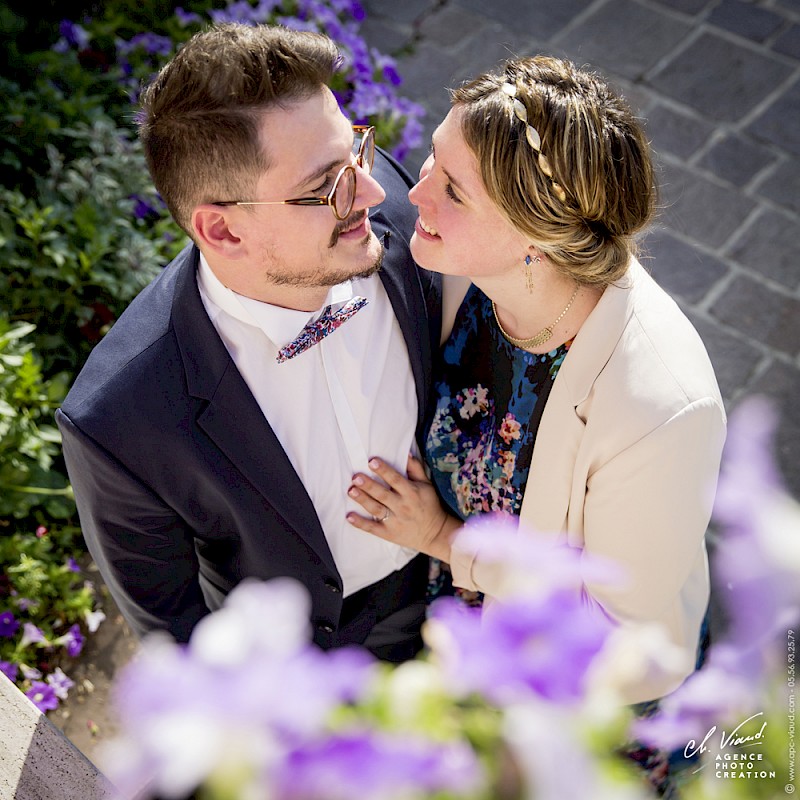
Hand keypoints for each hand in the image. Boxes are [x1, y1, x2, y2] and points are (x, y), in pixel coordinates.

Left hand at [346, 455, 460, 561]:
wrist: (436, 534)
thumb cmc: (430, 505)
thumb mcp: (427, 485)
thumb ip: (415, 468)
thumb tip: (406, 453)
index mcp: (412, 493)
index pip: (396, 479)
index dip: (384, 470)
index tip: (372, 462)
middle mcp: (402, 507)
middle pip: (383, 494)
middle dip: (369, 485)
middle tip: (356, 477)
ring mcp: (395, 521)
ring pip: (376, 509)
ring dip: (363, 500)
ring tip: (351, 491)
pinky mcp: (389, 533)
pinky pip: (373, 528)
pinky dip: (361, 523)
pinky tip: (349, 517)